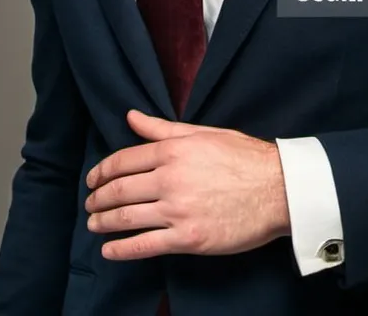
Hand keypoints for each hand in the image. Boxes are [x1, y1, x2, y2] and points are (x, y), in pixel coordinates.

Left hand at [84, 109, 290, 259]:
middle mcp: (170, 179)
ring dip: (103, 222)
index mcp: (172, 150)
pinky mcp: (189, 239)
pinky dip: (121, 249)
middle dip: (97, 198)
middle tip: (89, 204)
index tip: (92, 180)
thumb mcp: (202, 133)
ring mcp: (178, 210)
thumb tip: (131, 117)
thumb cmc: (243, 157)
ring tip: (94, 224)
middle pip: (120, 190)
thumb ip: (162, 128)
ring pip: (127, 218)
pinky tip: (109, 251)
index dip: (102, 171)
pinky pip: (145, 245)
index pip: (124, 160)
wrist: (278, 189)